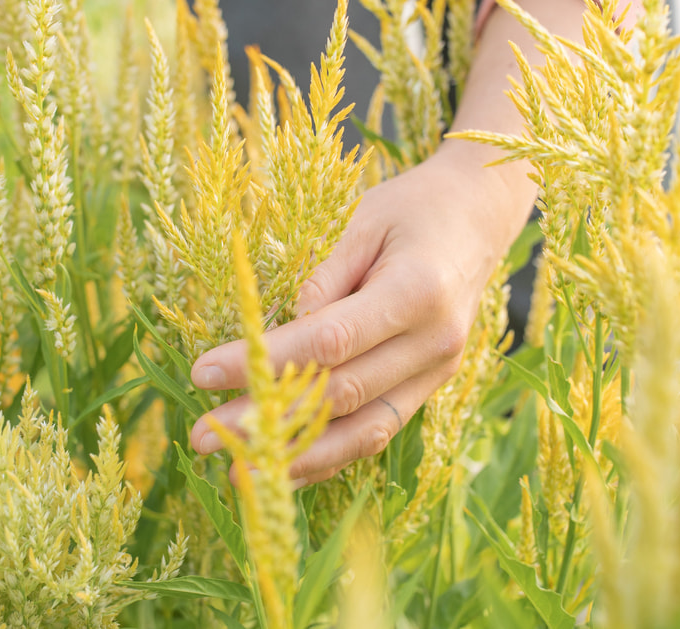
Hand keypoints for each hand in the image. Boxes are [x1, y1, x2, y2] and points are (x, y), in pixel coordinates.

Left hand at [188, 139, 534, 486]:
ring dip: (298, 455)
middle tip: (201, 434)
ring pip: (364, 430)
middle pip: (341, 393)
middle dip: (268, 418)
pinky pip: (378, 430)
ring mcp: (437, 371)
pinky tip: (285, 470)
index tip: (205, 372)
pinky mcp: (430, 386)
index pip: (330, 340)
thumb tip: (280, 325)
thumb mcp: (361, 219)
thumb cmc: (411, 209)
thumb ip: (322, 273)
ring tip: (238, 471)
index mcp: (417, 291)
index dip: (266, 362)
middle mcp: (434, 342)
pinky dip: (332, 456)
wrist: (477, 218)